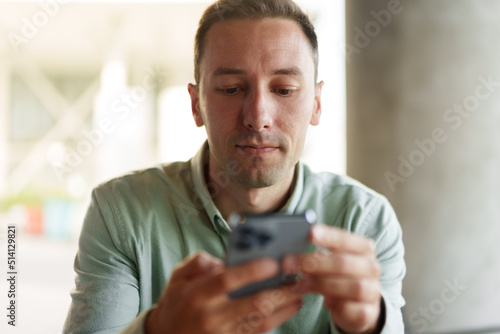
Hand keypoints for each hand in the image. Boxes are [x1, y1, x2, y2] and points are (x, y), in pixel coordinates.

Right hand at [146, 251, 303, 333]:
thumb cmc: (176, 301)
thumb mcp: (178, 276)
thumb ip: (198, 262)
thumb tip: (222, 260)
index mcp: (197, 294)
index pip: (227, 281)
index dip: (251, 271)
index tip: (272, 262)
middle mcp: (211, 316)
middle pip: (252, 304)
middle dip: (279, 291)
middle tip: (298, 277)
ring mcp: (222, 333)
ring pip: (261, 321)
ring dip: (284, 306)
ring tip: (300, 290)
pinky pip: (258, 333)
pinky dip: (278, 319)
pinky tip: (290, 306)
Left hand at [283, 225, 381, 333]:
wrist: (358, 304)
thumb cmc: (339, 276)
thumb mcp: (331, 261)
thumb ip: (319, 253)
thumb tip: (291, 249)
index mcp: (364, 248)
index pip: (346, 239)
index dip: (328, 236)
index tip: (309, 233)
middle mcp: (371, 267)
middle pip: (343, 263)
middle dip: (313, 263)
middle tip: (288, 263)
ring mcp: (372, 290)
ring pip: (350, 286)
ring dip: (320, 284)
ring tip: (299, 284)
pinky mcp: (368, 312)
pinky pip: (351, 309)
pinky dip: (336, 306)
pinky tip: (324, 302)